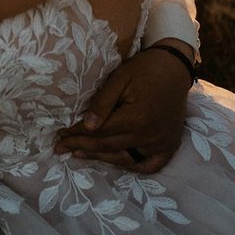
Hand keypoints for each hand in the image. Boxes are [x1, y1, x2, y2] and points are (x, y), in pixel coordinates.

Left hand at [54, 43, 193, 173]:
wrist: (175, 67)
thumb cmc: (144, 68)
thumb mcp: (120, 78)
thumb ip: (103, 103)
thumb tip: (86, 127)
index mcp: (136, 118)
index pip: (99, 132)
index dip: (77, 134)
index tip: (60, 134)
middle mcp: (149, 136)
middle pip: (108, 146)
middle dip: (81, 147)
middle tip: (60, 148)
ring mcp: (161, 143)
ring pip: (125, 159)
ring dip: (101, 158)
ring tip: (79, 155)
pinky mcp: (170, 145)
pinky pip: (149, 165)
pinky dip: (132, 167)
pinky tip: (116, 163)